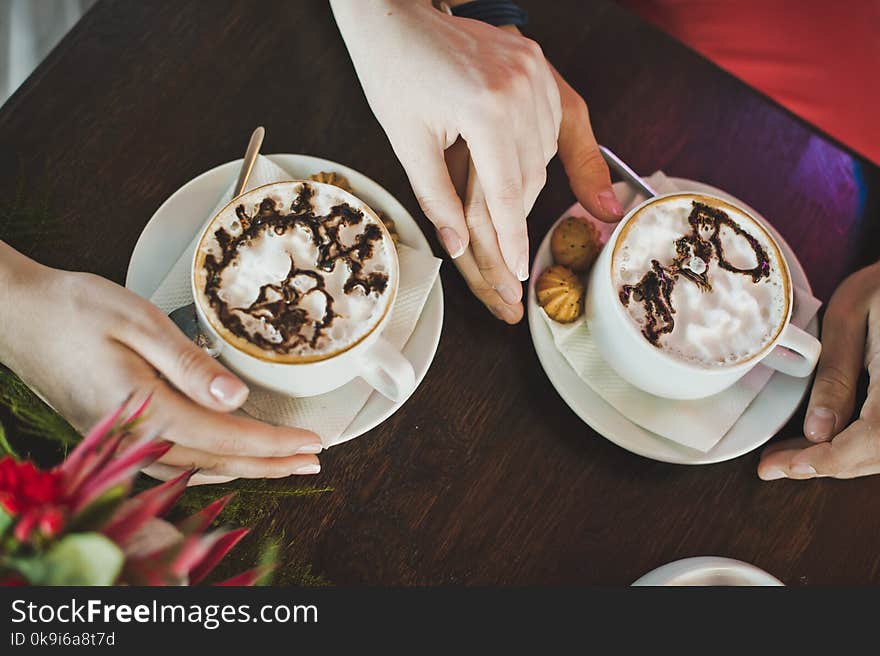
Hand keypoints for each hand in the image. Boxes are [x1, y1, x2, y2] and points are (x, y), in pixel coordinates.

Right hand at [0, 242, 321, 484]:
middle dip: (270, 464)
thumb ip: (189, 366)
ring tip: (283, 465)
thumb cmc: (75, 311)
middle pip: (216, 462)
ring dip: (244, 468)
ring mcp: (121, 441)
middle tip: (313, 462)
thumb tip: (235, 400)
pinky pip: (172, 464)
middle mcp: (134, 437)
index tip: (312, 442)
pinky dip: (209, 466)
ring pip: (196, 469)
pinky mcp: (115, 434)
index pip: (225, 438)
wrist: (16, 316)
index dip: (274, 444)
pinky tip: (226, 460)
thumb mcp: (139, 325)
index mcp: (145, 410)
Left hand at [332, 1, 621, 321]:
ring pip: (544, 153)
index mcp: (485, 108)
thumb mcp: (407, 142)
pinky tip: (523, 169)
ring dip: (526, 185)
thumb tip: (458, 247)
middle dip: (517, 216)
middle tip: (505, 251)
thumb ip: (435, 198)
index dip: (512, 239)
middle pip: (530, 176)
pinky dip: (537, 151)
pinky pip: (552, 120)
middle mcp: (521, 88)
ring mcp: (534, 72)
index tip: (515, 273)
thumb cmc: (393, 73)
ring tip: (508, 211)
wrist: (397, 13)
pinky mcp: (537, 64)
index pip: (507, 192)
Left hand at [758, 262, 879, 479]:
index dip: (825, 462)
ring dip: (839, 460)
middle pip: (878, 455)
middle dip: (824, 465)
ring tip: (789, 456)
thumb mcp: (849, 317)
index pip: (871, 441)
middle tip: (773, 465)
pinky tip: (822, 441)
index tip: (779, 466)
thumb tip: (815, 432)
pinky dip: (856, 446)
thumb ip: (835, 376)